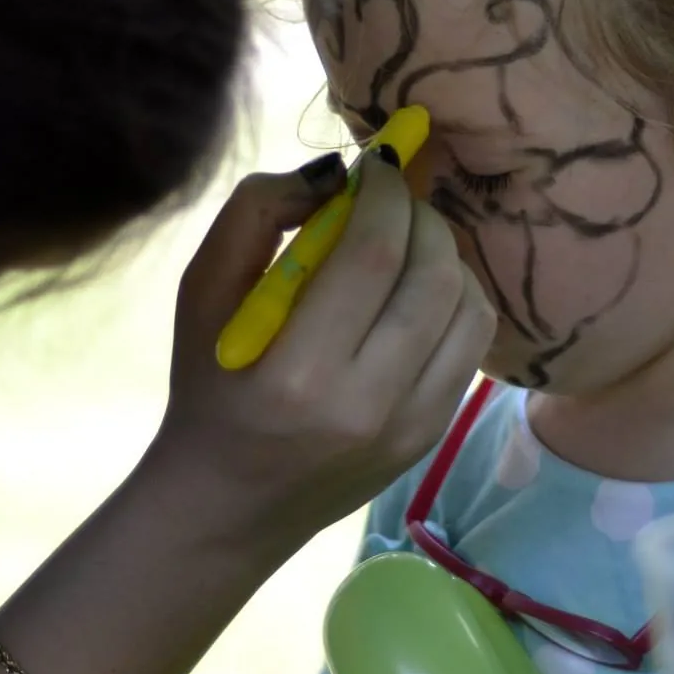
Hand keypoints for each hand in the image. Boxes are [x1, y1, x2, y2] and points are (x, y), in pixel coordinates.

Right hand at [151, 155, 495, 542]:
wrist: (228, 505)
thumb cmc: (208, 387)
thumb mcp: (200, 294)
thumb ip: (254, 216)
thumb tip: (332, 173)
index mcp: (299, 373)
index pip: (373, 256)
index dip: (384, 195)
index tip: (374, 167)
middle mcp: (367, 405)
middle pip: (434, 277)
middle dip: (421, 217)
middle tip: (391, 200)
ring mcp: (412, 428)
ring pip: (470, 309)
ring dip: (446, 257)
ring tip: (408, 244)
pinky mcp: (434, 437)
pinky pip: (472, 346)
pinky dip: (456, 301)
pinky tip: (418, 292)